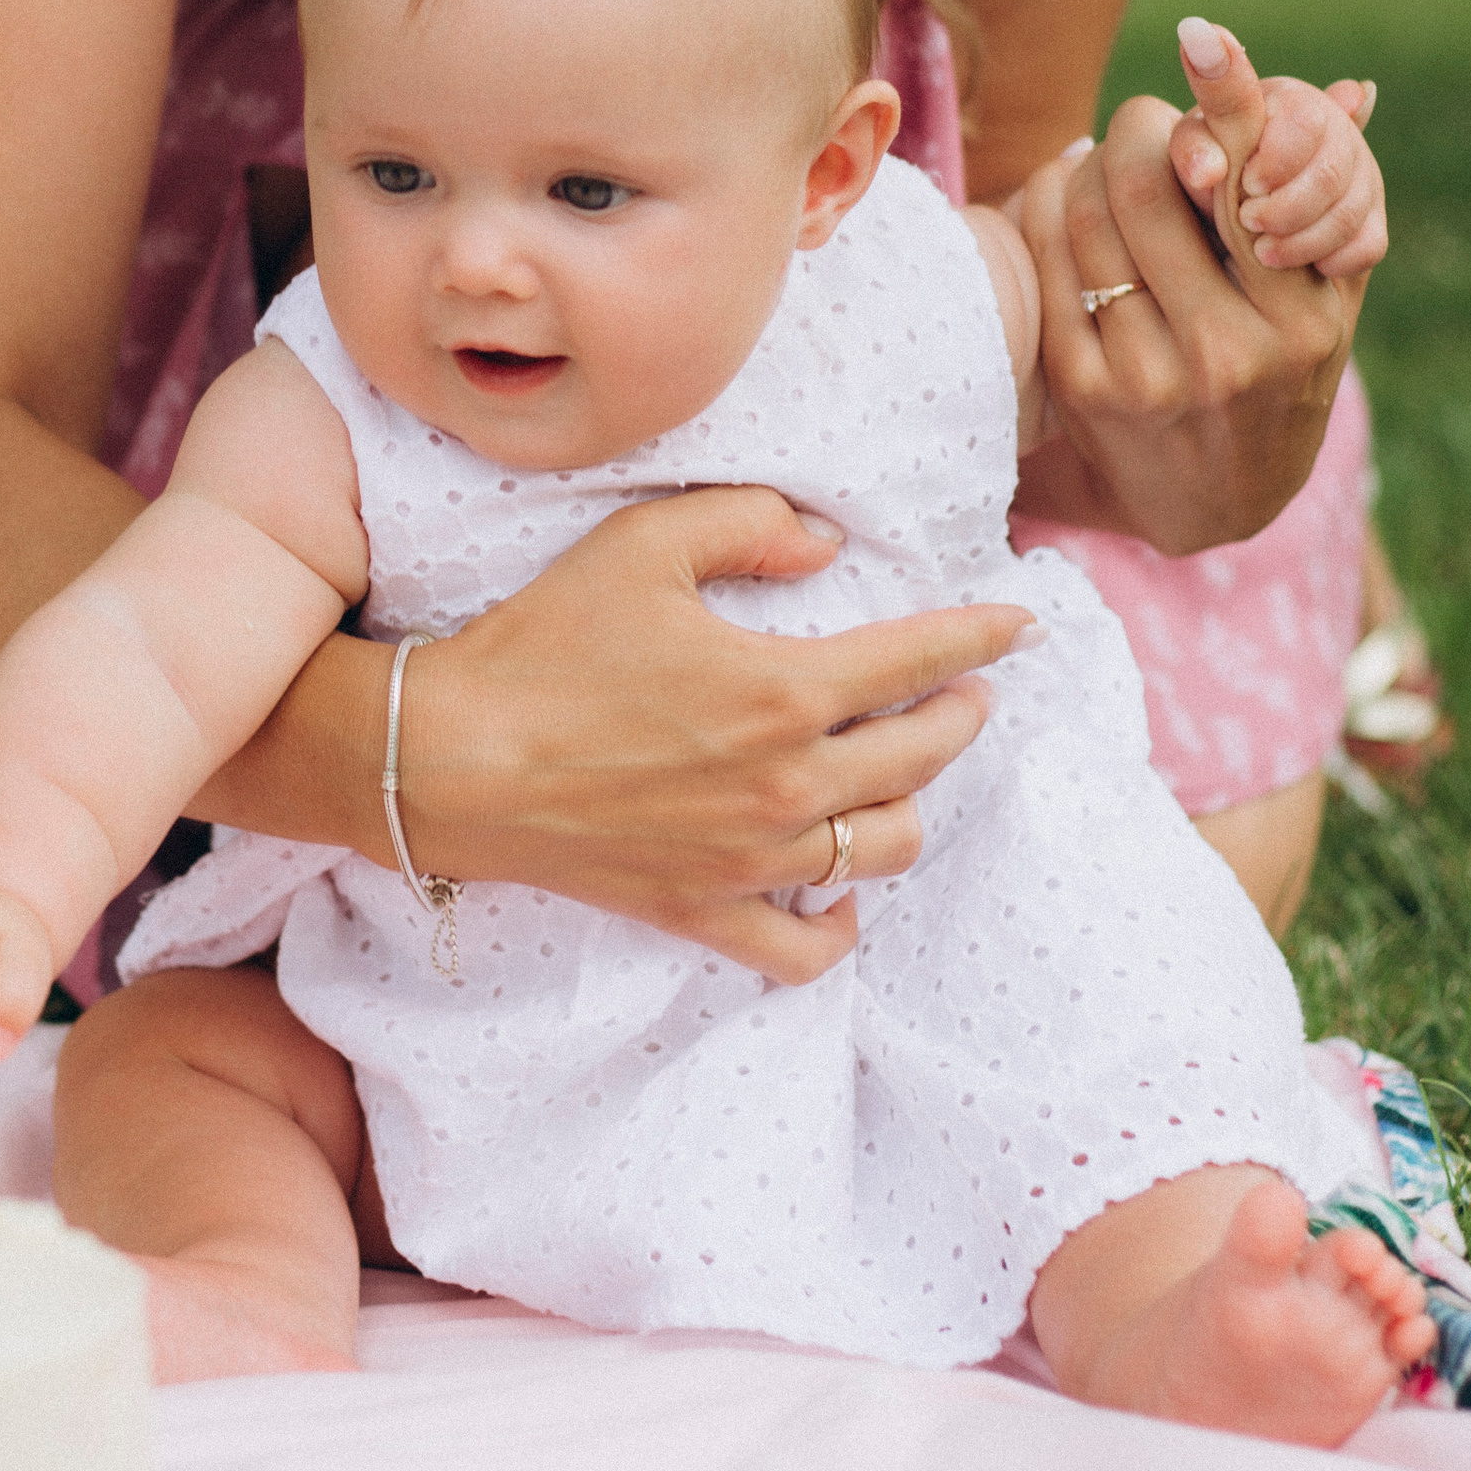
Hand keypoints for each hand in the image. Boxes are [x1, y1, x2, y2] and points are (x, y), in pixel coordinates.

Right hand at [387, 488, 1033, 985]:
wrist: (450, 758)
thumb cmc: (543, 642)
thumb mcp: (643, 544)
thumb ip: (749, 523)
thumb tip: (825, 545)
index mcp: (782, 689)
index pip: (921, 660)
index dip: (982, 636)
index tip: (1021, 623)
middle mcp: (786, 783)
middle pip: (922, 756)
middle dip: (959, 716)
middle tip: (965, 692)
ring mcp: (749, 859)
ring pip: (883, 847)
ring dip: (910, 805)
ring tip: (903, 773)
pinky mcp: (702, 910)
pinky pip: (804, 947)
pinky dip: (836, 926)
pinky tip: (839, 893)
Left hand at [1016, 17, 1375, 558]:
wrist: (1215, 501)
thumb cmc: (1283, 375)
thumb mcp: (1323, 298)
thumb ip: (1336, 194)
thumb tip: (1353, 88)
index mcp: (1299, 324)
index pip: (1249, 184)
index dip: (1224, 102)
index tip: (1201, 36)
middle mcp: (1226, 352)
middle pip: (1149, 183)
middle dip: (1142, 128)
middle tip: (1148, 121)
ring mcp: (1147, 373)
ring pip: (1090, 214)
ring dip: (1093, 162)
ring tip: (1111, 159)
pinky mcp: (1083, 386)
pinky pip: (1049, 257)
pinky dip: (1050, 201)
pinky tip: (1067, 190)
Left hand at [1174, 61, 1383, 278]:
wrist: (1232, 200)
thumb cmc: (1210, 160)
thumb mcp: (1196, 147)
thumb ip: (1195, 148)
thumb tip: (1206, 172)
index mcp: (1293, 101)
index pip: (1305, 121)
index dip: (1277, 159)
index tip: (1247, 185)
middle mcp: (1338, 130)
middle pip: (1330, 174)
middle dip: (1286, 208)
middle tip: (1247, 221)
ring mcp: (1362, 175)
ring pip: (1349, 213)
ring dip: (1303, 241)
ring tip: (1263, 253)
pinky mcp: (1372, 219)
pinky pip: (1369, 245)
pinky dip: (1336, 262)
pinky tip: (1304, 268)